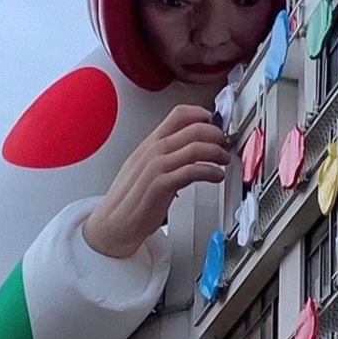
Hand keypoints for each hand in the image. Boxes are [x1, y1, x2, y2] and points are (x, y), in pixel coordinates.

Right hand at [83, 105, 229, 257]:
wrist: (112, 224)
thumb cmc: (130, 199)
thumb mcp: (145, 167)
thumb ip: (166, 154)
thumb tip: (190, 146)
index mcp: (149, 143)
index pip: (178, 115)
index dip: (202, 114)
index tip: (216, 121)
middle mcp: (153, 151)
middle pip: (193, 129)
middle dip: (216, 133)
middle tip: (225, 142)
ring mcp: (156, 167)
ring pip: (195, 148)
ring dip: (217, 152)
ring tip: (224, 160)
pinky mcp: (160, 186)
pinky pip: (191, 171)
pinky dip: (210, 172)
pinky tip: (216, 176)